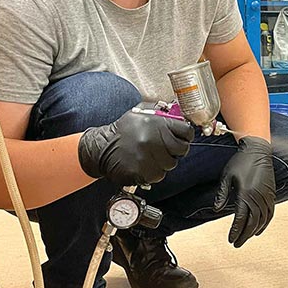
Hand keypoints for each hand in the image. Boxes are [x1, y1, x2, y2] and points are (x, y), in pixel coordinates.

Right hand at [78, 110, 193, 186]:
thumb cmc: (123, 131)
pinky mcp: (143, 173)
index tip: (182, 136)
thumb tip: (179, 114)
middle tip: (165, 148)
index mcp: (156, 123)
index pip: (186, 131)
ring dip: (164, 161)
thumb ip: (159, 112)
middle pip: (182, 149)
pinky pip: (159, 175)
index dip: (185, 134)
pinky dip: (154, 171)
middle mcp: (154, 140)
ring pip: (171, 164)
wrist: (102, 149)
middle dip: (176, 149)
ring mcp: (149, 158)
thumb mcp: (140, 113)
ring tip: (151, 155)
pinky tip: (144, 164)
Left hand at [213, 136, 275, 247]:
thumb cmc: (240, 162)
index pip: (241, 218)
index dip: (236, 231)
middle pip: (252, 222)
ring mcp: (267, 196)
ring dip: (254, 231)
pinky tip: (258, 229)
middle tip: (236, 244)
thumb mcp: (227, 176)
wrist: (258, 150)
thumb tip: (217, 209)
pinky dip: (265, 223)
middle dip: (244, 235)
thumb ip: (222, 194)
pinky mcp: (271, 193)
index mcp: (246, 193)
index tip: (231, 239)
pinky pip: (270, 213)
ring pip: (262, 220)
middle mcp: (258, 196)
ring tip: (246, 238)